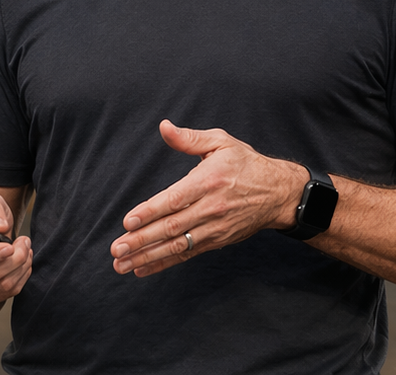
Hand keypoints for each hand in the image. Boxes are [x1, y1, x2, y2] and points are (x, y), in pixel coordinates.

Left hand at [109, 120, 306, 276]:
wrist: (278, 192)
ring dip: (148, 256)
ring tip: (122, 264)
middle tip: (117, 249)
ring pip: (178, 245)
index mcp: (210, 180)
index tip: (128, 221)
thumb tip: (164, 127)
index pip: (175, 199)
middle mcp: (212, 207)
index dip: (151, 211)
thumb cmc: (247, 164)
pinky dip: (164, 262)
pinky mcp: (217, 241)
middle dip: (142, 240)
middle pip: (173, 227)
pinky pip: (187, 254)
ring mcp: (215, 227)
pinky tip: (143, 269)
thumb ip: (190, 138)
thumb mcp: (222, 142)